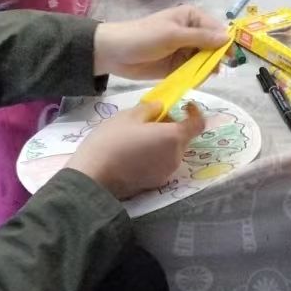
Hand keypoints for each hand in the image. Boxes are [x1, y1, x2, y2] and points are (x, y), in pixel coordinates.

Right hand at [67, 101, 206, 199]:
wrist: (93, 178)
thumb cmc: (112, 141)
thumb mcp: (128, 116)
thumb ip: (149, 109)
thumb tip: (161, 107)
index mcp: (173, 137)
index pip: (198, 124)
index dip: (195, 112)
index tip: (183, 105)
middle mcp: (176, 157)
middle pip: (182, 137)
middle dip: (172, 126)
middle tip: (150, 119)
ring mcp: (166, 173)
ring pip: (171, 151)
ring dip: (162, 141)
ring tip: (138, 136)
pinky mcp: (154, 184)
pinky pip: (161, 164)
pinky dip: (155, 155)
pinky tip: (134, 152)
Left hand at [93, 3, 231, 79]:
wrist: (114, 53)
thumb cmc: (144, 37)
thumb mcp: (173, 35)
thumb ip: (201, 38)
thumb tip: (228, 38)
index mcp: (192, 18)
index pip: (217, 29)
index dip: (225, 43)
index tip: (230, 59)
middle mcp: (192, 32)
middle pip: (213, 47)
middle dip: (215, 59)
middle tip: (213, 71)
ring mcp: (184, 50)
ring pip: (205, 61)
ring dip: (205, 70)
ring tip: (199, 77)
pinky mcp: (177, 66)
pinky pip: (193, 72)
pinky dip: (195, 77)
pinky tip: (193, 82)